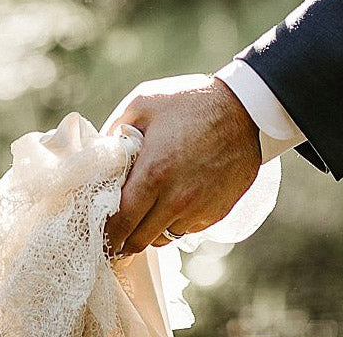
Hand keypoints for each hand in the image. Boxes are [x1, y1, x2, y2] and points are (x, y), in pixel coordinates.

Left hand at [103, 73, 262, 256]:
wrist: (245, 110)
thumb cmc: (191, 102)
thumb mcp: (144, 103)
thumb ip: (115, 130)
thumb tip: (99, 156)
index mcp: (153, 174)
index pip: (120, 223)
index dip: (105, 233)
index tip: (97, 232)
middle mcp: (176, 200)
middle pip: (139, 241)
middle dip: (123, 239)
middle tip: (114, 230)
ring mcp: (199, 210)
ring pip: (163, 238)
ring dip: (149, 230)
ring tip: (145, 211)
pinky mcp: (216, 213)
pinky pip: (186, 230)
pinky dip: (174, 223)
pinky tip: (172, 201)